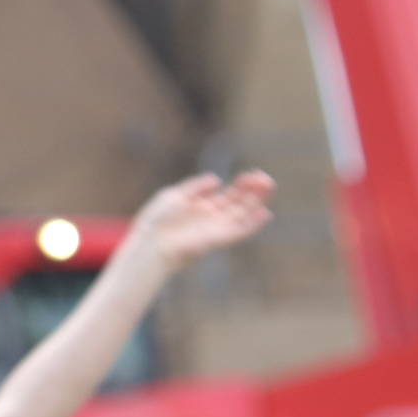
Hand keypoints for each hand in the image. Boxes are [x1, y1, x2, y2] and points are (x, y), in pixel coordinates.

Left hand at [130, 169, 274, 271]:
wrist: (149, 243)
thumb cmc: (155, 221)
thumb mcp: (174, 195)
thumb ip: (195, 187)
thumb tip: (217, 179)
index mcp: (202, 207)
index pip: (229, 195)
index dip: (242, 185)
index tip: (253, 173)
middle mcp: (211, 219)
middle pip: (239, 203)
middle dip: (253, 191)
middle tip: (265, 178)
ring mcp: (214, 230)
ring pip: (242, 215)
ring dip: (256, 202)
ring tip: (269, 186)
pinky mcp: (215, 240)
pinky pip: (238, 233)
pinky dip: (252, 225)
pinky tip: (265, 213)